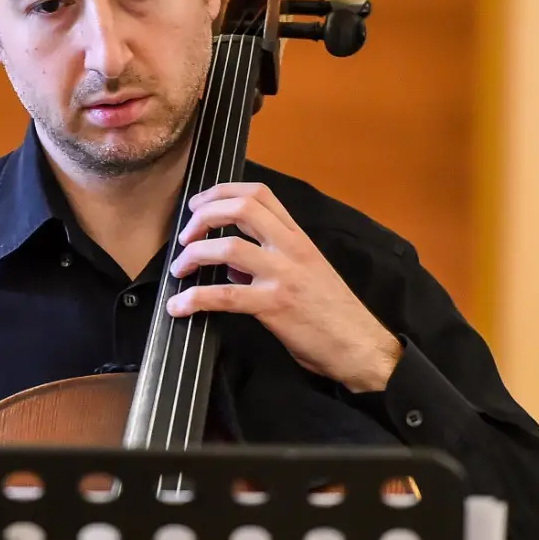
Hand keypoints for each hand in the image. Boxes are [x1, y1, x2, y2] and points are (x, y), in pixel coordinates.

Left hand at [165, 181, 401, 392]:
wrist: (360, 347)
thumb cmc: (332, 313)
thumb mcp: (306, 273)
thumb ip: (269, 260)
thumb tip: (229, 266)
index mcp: (298, 238)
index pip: (259, 194)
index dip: (221, 192)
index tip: (198, 205)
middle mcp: (291, 249)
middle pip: (241, 209)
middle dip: (203, 216)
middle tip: (184, 236)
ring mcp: (283, 276)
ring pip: (229, 248)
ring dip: (194, 255)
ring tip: (179, 269)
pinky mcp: (274, 306)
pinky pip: (224, 296)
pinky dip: (194, 298)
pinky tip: (178, 307)